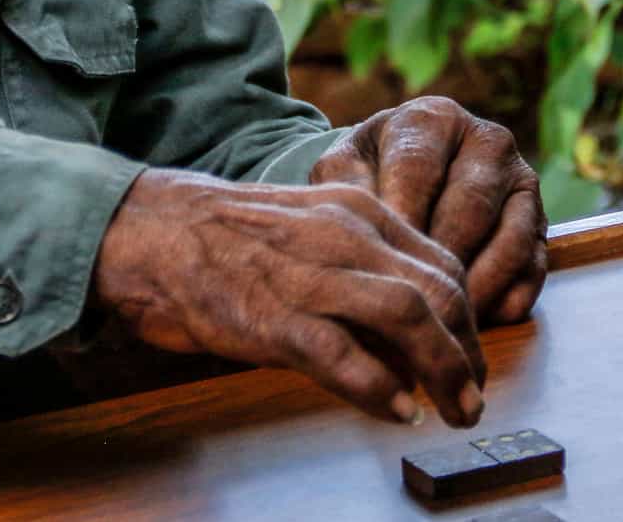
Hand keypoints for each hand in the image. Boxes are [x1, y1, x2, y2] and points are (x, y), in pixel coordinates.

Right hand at [92, 169, 487, 426]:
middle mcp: (345, 236)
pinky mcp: (273, 316)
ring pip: (408, 315)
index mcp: (357, 211)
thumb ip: (357, 266)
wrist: (149, 229)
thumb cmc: (224, 238)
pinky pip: (343, 353)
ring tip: (457, 409)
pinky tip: (398, 411)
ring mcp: (310, 274)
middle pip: (439, 290)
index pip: (443, 261)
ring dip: (444, 369)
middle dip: (468, 351)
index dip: (470, 315)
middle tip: (473, 394)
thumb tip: (401, 334)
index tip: (470, 354)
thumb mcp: (307, 229)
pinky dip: (379, 387)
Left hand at [310, 96, 546, 325]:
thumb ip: (345, 189)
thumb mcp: (346, 167)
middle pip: (470, 207)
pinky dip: (506, 300)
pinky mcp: (542, 224)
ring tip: (440, 322)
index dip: (399, 218)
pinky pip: (533, 268)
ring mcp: (522, 182)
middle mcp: (487, 141)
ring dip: (476, 287)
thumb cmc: (371, 172)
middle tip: (411, 304)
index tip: (380, 263)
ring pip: (510, 240)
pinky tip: (473, 323)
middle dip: (439, 259)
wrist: (404, 171)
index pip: (418, 168)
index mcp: (434, 118)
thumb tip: (361, 231)